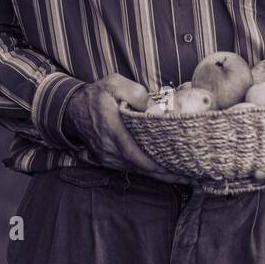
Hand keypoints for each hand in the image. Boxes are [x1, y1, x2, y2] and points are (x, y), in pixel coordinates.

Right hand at [65, 81, 194, 184]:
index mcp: (113, 131)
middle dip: (166, 175)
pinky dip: (149, 171)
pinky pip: (131, 168)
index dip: (156, 165)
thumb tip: (152, 106)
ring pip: (137, 170)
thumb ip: (135, 93)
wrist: (73, 108)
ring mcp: (108, 157)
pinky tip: (165, 172)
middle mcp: (110, 149)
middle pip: (141, 168)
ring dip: (160, 176)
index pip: (136, 154)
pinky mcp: (109, 159)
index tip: (177, 169)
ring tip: (184, 177)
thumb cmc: (97, 95)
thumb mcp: (114, 84)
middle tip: (191, 179)